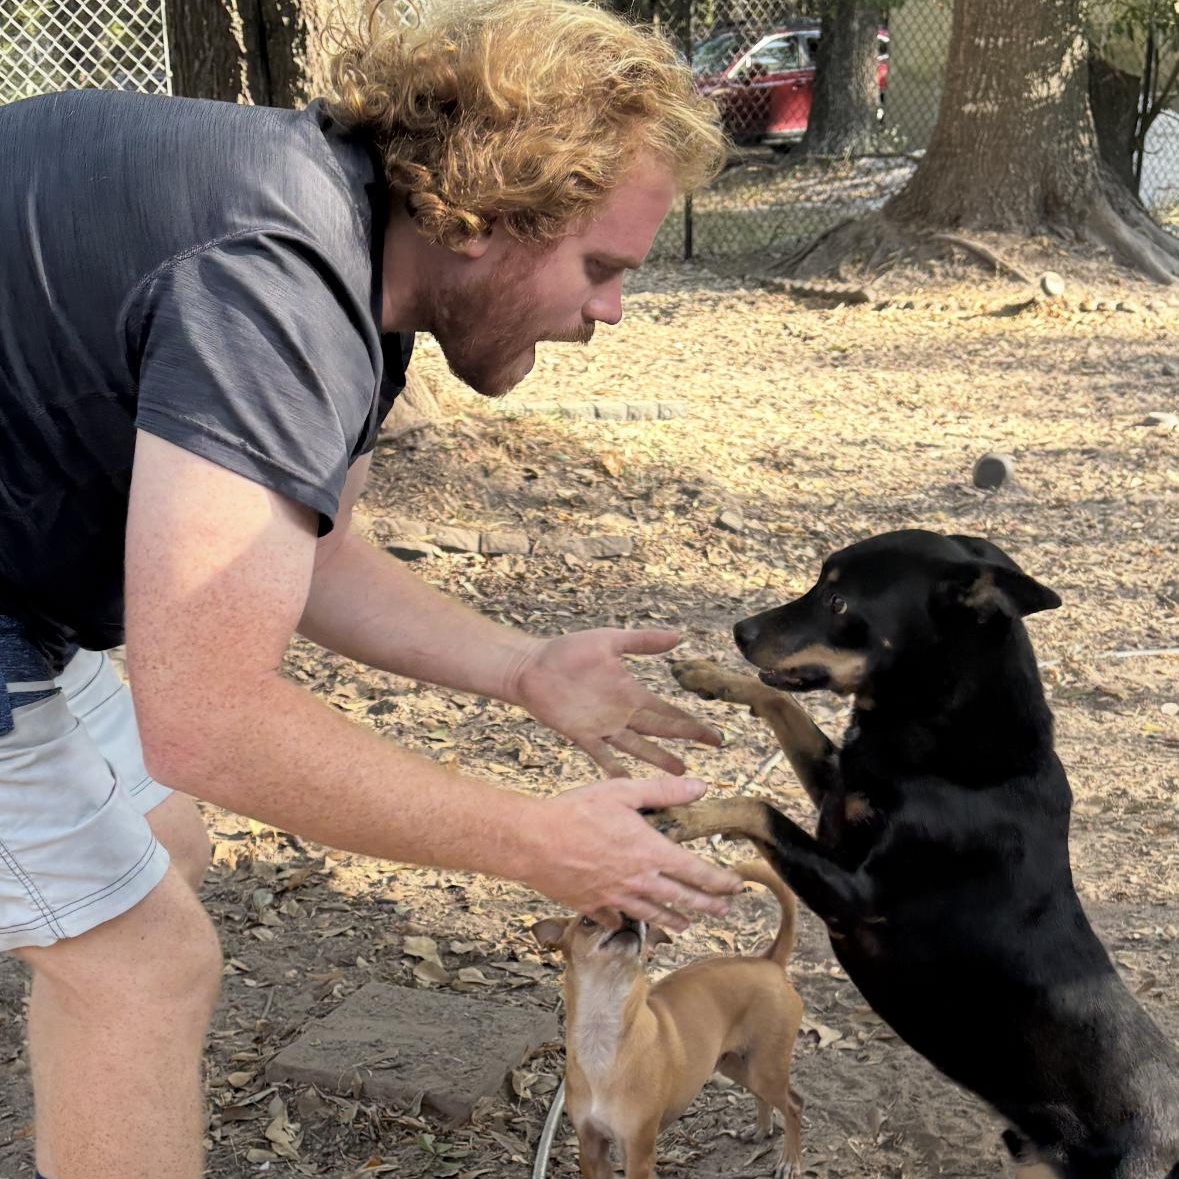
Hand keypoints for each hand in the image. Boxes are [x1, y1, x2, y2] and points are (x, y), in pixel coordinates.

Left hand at [507, 628, 721, 775]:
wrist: (531, 666)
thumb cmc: (567, 651)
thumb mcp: (609, 640)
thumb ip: (642, 641)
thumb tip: (678, 636)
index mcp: (630, 692)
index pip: (668, 710)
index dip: (691, 722)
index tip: (714, 734)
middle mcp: (621, 713)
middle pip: (660, 730)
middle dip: (685, 739)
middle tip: (712, 750)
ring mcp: (602, 727)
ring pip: (637, 747)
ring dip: (658, 759)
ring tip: (680, 772)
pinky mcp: (580, 735)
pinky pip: (601, 755)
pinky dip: (614, 768)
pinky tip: (628, 781)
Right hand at [515, 775, 742, 930]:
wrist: (532, 841)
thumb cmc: (575, 811)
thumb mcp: (623, 791)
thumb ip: (664, 791)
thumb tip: (700, 787)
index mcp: (650, 851)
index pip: (697, 872)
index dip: (720, 881)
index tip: (735, 886)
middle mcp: (637, 880)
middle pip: (681, 899)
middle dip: (707, 906)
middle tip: (723, 910)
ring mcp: (614, 896)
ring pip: (652, 914)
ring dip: (674, 920)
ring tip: (687, 925)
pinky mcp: (590, 905)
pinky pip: (613, 920)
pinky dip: (623, 923)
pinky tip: (627, 923)